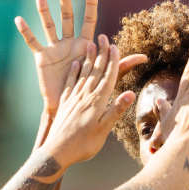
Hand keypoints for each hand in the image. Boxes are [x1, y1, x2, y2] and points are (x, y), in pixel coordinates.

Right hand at [15, 0, 144, 115]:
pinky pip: (33, 42)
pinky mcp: (42, 58)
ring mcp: (55, 48)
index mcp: (85, 44)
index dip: (90, 4)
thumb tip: (145, 57)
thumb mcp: (106, 75)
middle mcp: (70, 42)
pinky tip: (19, 19)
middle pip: (67, 16)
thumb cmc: (89, 89)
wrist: (70, 105)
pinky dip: (26, 32)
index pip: (89, 19)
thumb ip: (122, 63)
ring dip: (44, 10)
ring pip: (48, 25)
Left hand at [43, 38, 134, 165]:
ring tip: (90, 43)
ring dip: (88, 58)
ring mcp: (73, 98)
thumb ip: (116, 110)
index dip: (113, 61)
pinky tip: (76, 64)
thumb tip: (132, 93)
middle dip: (101, 53)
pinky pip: (70, 83)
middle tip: (103, 37)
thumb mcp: (103, 130)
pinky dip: (74, 72)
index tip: (115, 46)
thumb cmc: (83, 145)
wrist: (57, 152)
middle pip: (96, 71)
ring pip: (83, 73)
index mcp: (97, 102)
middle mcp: (85, 96)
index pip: (108, 77)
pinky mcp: (65, 103)